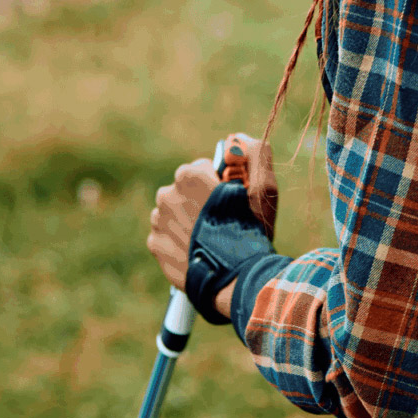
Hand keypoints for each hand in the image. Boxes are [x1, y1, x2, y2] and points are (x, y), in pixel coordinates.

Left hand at [147, 134, 276, 319]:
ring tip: (209, 239)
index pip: (199, 169)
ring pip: (172, 213)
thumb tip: (237, 139)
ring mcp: (158, 221)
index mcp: (189, 175)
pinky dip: (178, 241)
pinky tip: (196, 251)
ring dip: (187, 221)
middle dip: (198, 201)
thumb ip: (254, 153)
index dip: (216, 184)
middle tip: (220, 222)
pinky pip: (165, 236)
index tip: (228, 201)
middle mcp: (167, 194)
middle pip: (183, 191)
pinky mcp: (154, 244)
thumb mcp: (263, 188)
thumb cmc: (251, 231)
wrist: (236, 278)